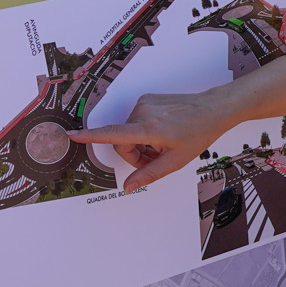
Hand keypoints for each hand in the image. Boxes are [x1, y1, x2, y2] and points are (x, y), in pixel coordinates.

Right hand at [73, 56, 285, 192]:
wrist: (213, 109)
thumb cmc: (197, 133)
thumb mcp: (175, 161)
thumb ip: (149, 175)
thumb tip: (128, 186)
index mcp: (148, 128)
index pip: (113, 134)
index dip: (91, 137)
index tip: (72, 135)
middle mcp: (142, 112)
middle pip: (123, 142)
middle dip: (135, 155)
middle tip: (155, 160)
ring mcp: (144, 104)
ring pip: (129, 133)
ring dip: (141, 144)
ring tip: (162, 146)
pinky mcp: (147, 100)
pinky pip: (136, 122)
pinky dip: (144, 132)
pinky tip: (163, 134)